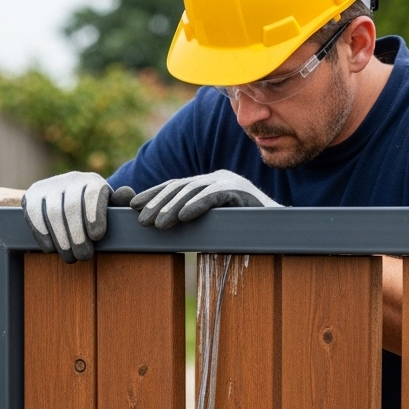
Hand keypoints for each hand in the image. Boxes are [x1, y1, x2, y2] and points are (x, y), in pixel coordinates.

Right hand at [22, 172, 135, 262]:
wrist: (64, 202)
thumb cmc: (93, 212)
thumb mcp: (109, 208)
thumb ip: (119, 203)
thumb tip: (126, 194)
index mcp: (92, 182)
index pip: (93, 193)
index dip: (95, 215)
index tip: (97, 236)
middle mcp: (70, 180)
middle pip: (72, 207)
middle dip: (77, 235)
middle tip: (83, 256)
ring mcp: (49, 187)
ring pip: (53, 213)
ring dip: (61, 239)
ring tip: (69, 257)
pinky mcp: (32, 196)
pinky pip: (34, 214)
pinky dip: (42, 234)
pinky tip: (50, 249)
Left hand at [131, 171, 280, 228]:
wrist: (276, 230)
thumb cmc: (241, 230)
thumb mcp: (210, 222)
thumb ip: (190, 217)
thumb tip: (160, 223)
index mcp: (207, 183)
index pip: (174, 186)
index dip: (152, 194)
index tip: (132, 206)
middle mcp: (216, 178)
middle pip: (180, 187)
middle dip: (157, 203)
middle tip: (140, 221)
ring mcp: (229, 182)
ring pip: (193, 191)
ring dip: (172, 207)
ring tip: (157, 224)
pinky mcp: (240, 192)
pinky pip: (214, 197)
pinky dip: (197, 206)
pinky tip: (183, 217)